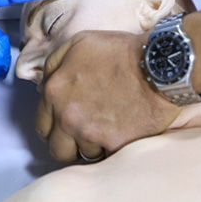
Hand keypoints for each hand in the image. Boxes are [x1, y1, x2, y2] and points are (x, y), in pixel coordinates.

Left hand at [36, 30, 182, 161]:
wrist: (158, 65)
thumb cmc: (122, 51)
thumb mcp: (79, 43)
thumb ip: (54, 66)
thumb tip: (44, 87)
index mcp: (55, 92)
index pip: (42, 126)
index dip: (54, 129)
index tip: (66, 128)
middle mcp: (67, 116)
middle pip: (58, 149)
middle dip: (69, 146)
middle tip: (85, 137)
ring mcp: (90, 133)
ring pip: (85, 155)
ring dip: (95, 146)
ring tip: (112, 129)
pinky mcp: (114, 145)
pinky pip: (108, 158)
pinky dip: (115, 149)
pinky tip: (124, 136)